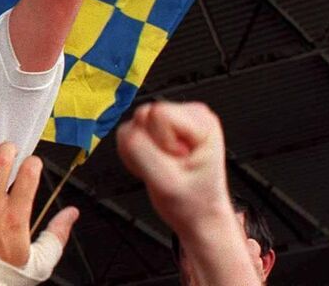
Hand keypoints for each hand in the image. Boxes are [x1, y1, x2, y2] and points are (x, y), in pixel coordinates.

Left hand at [0, 140, 76, 271]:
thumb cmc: (2, 278)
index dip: (33, 163)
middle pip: (0, 163)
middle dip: (8, 149)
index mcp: (15, 218)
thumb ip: (57, 234)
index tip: (34, 162)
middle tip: (11, 148)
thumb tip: (71, 215)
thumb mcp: (40, 262)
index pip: (27, 176)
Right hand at [116, 102, 229, 237]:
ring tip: (161, 167)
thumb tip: (126, 132)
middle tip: (166, 167)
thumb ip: (140, 152)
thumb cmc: (192, 201)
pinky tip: (154, 163)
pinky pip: (130, 131)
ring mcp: (174, 119)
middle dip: (146, 145)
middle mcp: (190, 114)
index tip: (175, 162)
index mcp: (202, 122)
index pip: (157, 114)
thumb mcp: (166, 182)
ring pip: (134, 123)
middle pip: (143, 114)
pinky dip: (135, 152)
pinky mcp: (160, 127)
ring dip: (139, 150)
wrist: (197, 213)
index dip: (158, 143)